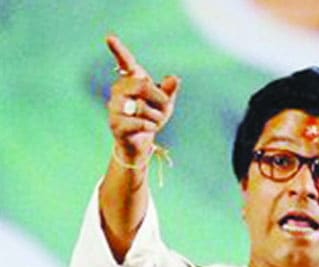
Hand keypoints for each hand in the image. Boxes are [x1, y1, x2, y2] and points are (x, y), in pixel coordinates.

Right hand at [106, 35, 179, 163]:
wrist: (140, 142)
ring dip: (156, 117)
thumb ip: (169, 90)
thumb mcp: (165, 103)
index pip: (125, 62)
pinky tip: (148, 128)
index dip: (118, 50)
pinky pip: (138, 122)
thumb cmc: (152, 116)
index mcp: (130, 80)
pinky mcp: (115, 124)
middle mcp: (118, 90)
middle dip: (159, 98)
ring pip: (141, 107)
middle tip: (164, 106)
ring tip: (152, 121)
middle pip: (141, 86)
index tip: (109, 37)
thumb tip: (174, 78)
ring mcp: (114, 106)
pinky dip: (150, 126)